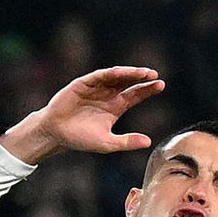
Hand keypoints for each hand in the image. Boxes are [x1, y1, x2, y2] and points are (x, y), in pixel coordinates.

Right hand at [0, 66, 165, 162]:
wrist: (57, 134)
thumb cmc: (81, 139)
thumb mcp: (107, 143)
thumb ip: (127, 142)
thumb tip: (149, 142)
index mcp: (115, 107)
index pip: (135, 95)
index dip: (147, 89)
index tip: (161, 85)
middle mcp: (108, 94)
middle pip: (128, 83)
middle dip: (141, 78)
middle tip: (154, 75)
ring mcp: (96, 87)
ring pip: (116, 77)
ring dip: (128, 73)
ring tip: (143, 73)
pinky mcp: (83, 83)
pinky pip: (98, 76)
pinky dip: (109, 74)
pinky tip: (120, 73)